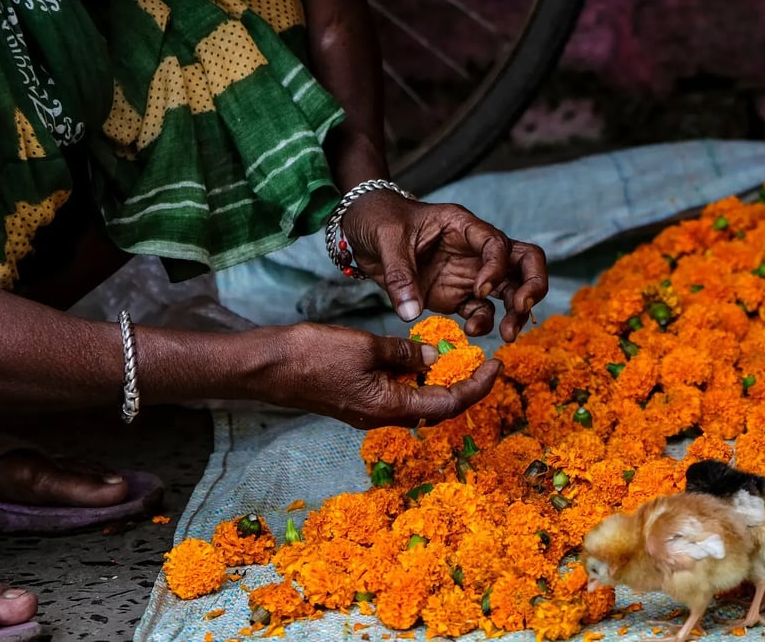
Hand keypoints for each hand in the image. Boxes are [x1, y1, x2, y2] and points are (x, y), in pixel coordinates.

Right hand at [262, 322, 501, 428]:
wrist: (267, 367)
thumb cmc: (312, 354)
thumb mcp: (367, 346)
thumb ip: (405, 353)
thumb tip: (437, 357)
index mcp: (390, 408)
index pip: (449, 403)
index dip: (477, 386)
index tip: (496, 365)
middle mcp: (383, 418)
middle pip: (438, 408)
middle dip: (465, 387)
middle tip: (485, 363)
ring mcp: (369, 412)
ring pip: (419, 402)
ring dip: (441, 383)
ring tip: (459, 358)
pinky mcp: (358, 403)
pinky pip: (398, 395)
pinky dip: (417, 380)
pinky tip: (422, 359)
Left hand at [342, 190, 547, 341]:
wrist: (360, 231)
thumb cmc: (378, 220)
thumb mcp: (386, 240)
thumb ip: (399, 275)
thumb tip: (410, 312)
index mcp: (462, 226)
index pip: (498, 243)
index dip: (496, 267)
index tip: (479, 289)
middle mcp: (474, 249)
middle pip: (524, 261)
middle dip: (532, 285)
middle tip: (522, 308)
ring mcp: (469, 273)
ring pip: (510, 290)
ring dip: (516, 312)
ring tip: (508, 335)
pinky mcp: (457, 295)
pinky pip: (481, 310)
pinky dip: (484, 323)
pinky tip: (472, 333)